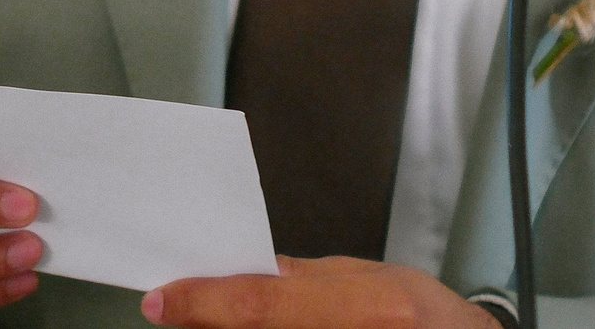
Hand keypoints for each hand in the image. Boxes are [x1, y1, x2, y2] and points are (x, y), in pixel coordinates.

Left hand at [145, 257, 495, 326]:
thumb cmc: (435, 322)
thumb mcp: (375, 279)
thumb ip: (305, 278)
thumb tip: (244, 270)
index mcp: (369, 310)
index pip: (258, 306)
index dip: (201, 302)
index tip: (160, 300)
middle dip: (208, 320)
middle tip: (183, 307)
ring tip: (219, 314)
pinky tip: (258, 326)